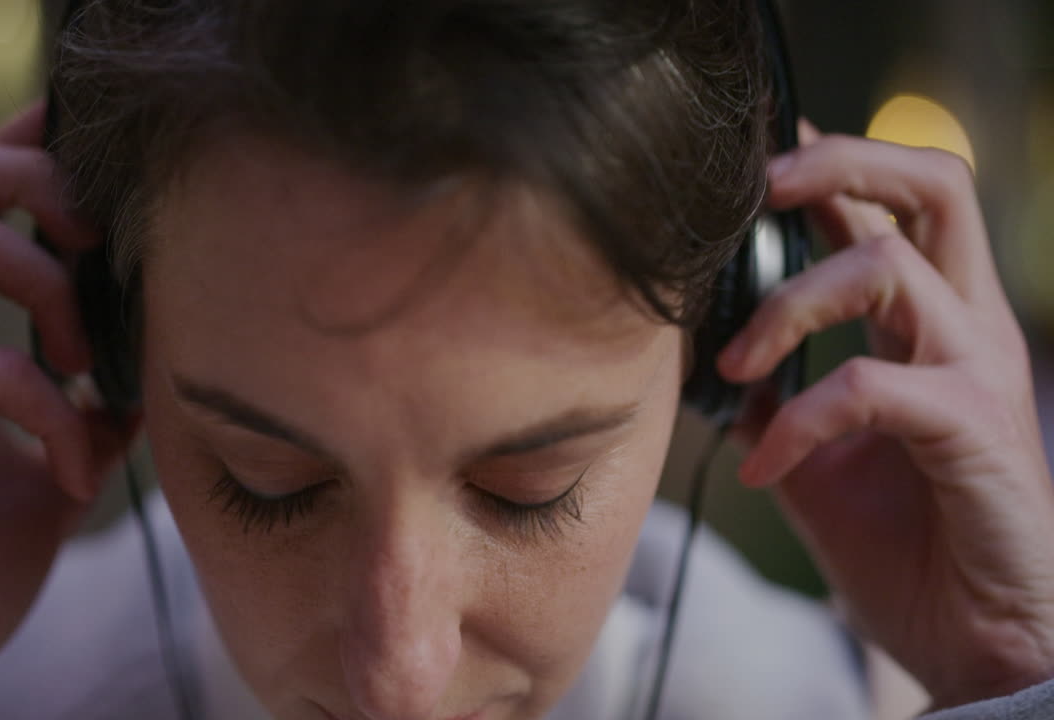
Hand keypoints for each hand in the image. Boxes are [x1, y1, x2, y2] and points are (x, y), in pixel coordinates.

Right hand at [0, 103, 135, 717]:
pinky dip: (58, 414)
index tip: (85, 140)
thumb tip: (146, 374)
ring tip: (88, 369)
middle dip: (39, 182)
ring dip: (53, 289)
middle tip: (100, 250)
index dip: (19, 145)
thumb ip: (89, 403)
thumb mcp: (52, 461)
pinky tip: (77, 472)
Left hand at [718, 121, 1053, 708]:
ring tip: (732, 366)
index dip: (826, 164)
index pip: (887, 208)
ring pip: (891, 267)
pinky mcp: (974, 426)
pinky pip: (869, 386)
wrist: (975, 640)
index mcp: (929, 323)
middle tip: (760, 191)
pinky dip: (798, 421)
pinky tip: (763, 468)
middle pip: (934, 185)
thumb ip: (775, 401)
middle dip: (838, 165)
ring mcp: (976, 370)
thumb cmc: (908, 547)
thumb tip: (710, 366)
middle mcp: (963, 327)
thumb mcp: (817, 460)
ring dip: (789, 306)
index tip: (753, 163)